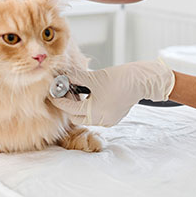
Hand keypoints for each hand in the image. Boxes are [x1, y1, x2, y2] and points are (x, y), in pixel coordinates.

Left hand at [51, 61, 174, 126]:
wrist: (143, 80)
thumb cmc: (121, 78)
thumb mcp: (95, 77)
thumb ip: (76, 78)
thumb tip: (63, 76)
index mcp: (94, 112)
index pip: (69, 109)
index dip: (59, 100)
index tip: (53, 93)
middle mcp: (101, 120)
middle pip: (76, 116)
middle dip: (69, 105)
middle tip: (66, 91)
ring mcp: (108, 120)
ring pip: (87, 116)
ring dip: (79, 106)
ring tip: (78, 91)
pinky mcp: (114, 116)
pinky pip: (97, 115)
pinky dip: (90, 107)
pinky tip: (90, 95)